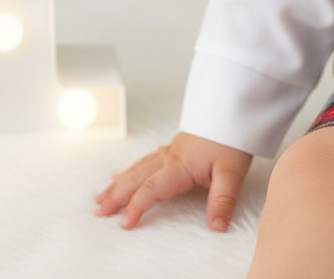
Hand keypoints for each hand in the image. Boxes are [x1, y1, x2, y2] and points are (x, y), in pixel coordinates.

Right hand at [94, 131, 251, 230]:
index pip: (152, 187)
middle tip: (99, 211)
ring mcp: (172, 151)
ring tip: (102, 196)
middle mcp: (171, 157)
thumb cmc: (232, 137)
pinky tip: (123, 174)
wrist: (234, 107)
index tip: (124, 223)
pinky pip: (146, 160)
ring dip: (119, 183)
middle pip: (138, 177)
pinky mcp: (176, 148)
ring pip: (139, 167)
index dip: (137, 205)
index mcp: (180, 164)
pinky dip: (131, 169)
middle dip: (117, 195)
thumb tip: (216, 227)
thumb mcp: (232, 171)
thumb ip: (223, 199)